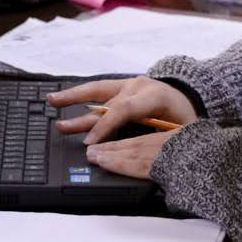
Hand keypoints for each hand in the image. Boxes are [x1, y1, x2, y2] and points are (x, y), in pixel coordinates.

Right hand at [49, 77, 198, 143]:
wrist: (189, 95)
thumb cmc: (187, 118)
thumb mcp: (185, 131)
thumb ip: (167, 141)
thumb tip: (150, 158)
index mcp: (155, 96)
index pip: (125, 109)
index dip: (105, 126)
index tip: (90, 143)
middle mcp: (138, 87)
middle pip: (107, 101)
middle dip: (84, 117)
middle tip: (63, 127)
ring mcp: (128, 84)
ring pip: (97, 90)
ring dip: (73, 96)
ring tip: (52, 101)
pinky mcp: (121, 86)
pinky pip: (98, 90)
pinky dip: (79, 95)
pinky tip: (62, 99)